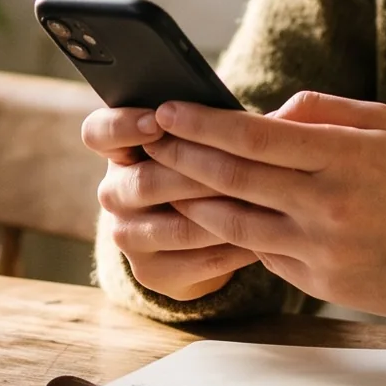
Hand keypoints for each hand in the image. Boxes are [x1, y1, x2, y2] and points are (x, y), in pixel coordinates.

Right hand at [82, 106, 259, 302]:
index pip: (98, 131)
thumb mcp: (205, 137)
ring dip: (218, 214)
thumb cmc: (210, 166)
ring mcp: (127, 235)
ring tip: (261, 203)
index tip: (159, 120)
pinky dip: (231, 248)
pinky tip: (265, 235)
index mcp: (118, 148)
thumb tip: (287, 113)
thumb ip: (226, 120)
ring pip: (173, 226)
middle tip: (235, 165)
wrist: (200, 233)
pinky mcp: (150, 272)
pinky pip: (193, 261)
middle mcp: (113, 191)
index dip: (123, 125)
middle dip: (192, 173)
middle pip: (142, 181)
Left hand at [144, 92, 385, 327]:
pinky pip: (262, 254)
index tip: (168, 109)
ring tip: (159, 179)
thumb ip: (320, 111)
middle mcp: (329, 205)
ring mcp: (323, 250)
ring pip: (235, 223)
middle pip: (234, 179)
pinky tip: (205, 216)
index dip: (203, 124)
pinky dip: (231, 233)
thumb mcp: (384, 125)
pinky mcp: (321, 285)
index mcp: (344, 157)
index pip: (254, 137)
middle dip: (181, 157)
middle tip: (145, 140)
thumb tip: (263, 115)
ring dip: (190, 200)